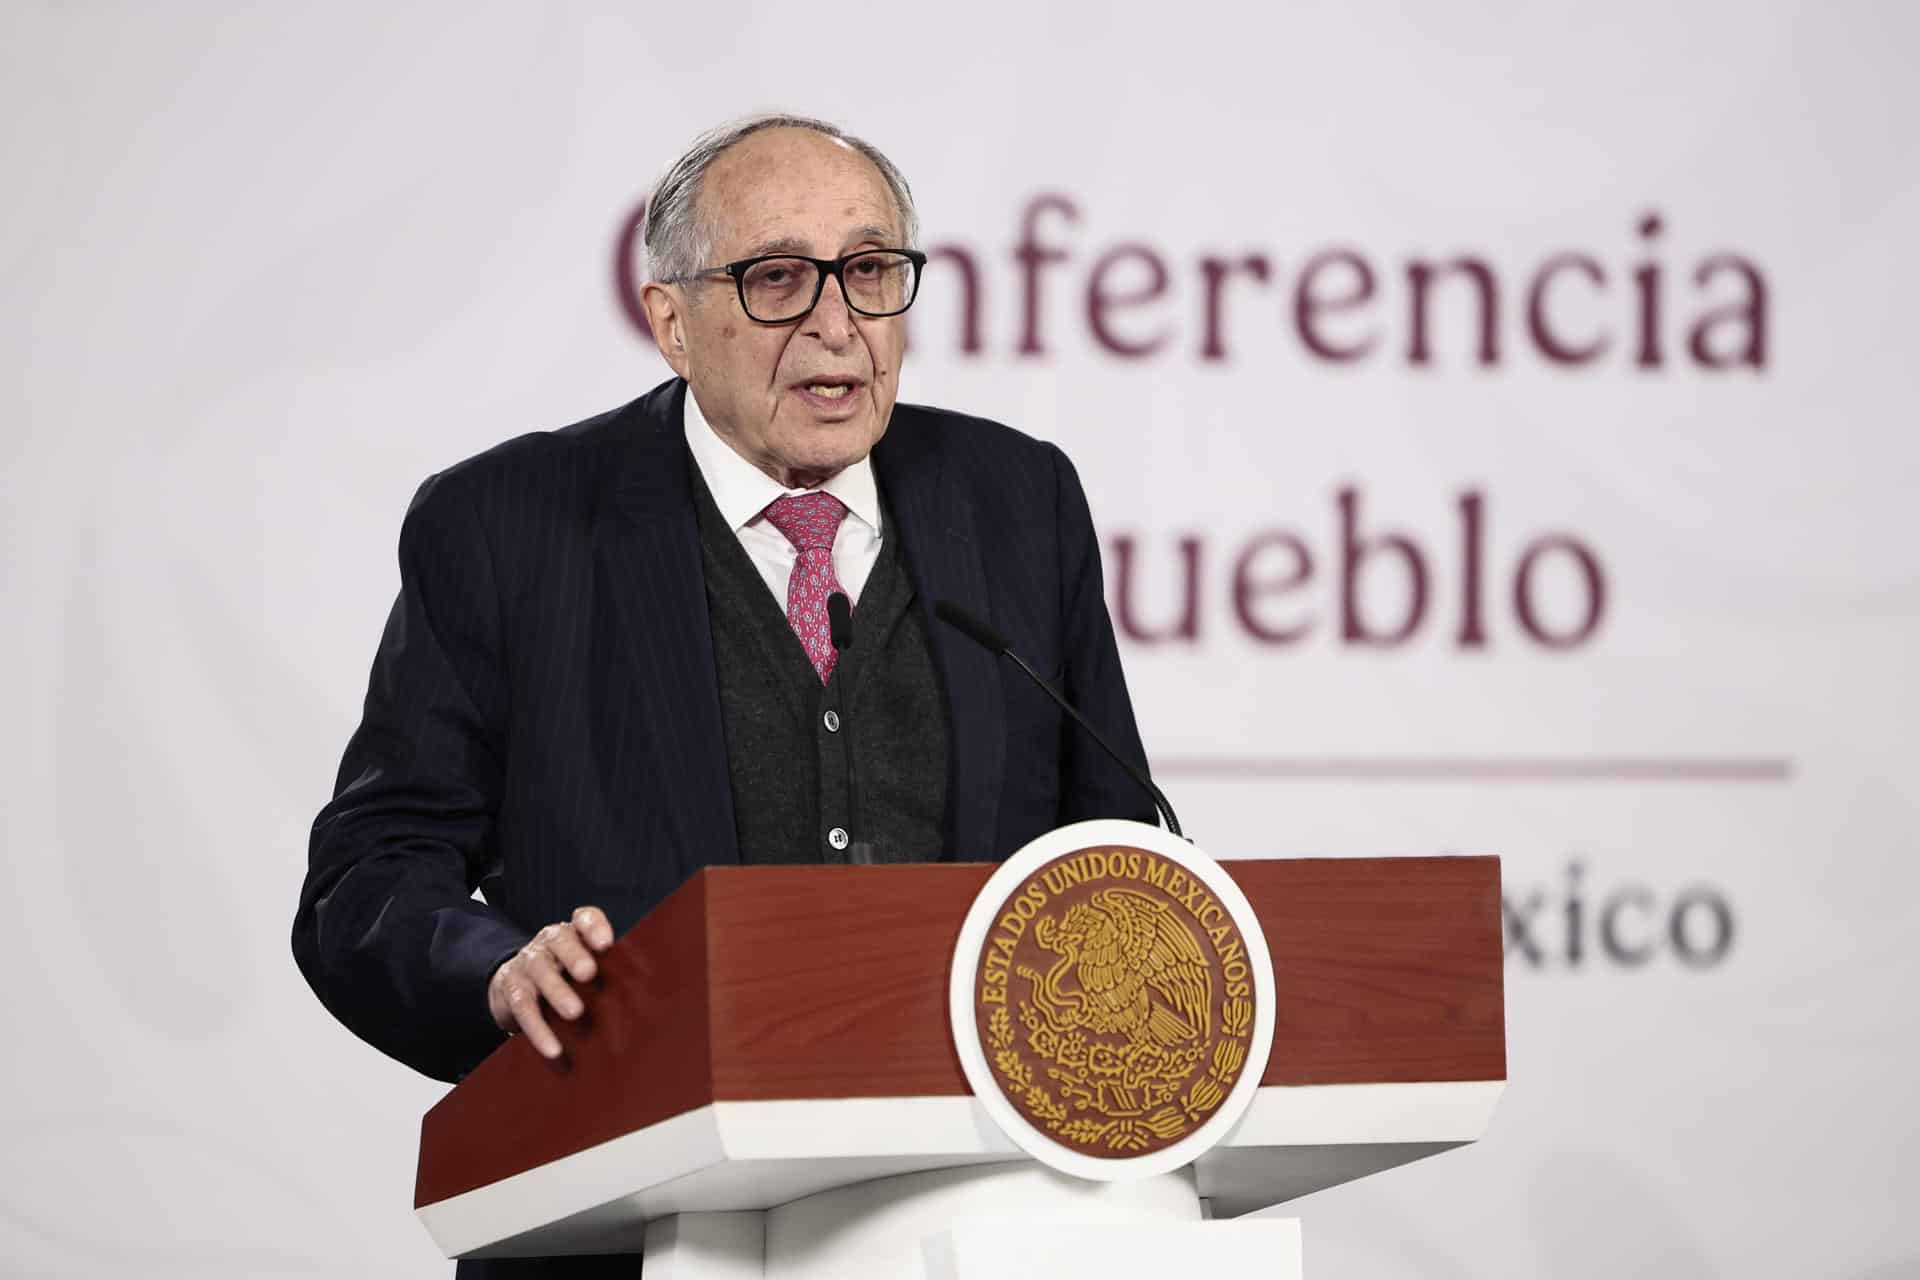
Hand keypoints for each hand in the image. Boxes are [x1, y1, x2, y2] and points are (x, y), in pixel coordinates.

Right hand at [487, 906, 614, 1059]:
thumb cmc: (563, 975)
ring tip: (575, 1012)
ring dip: (557, 991)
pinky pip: (523, 1008)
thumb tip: (652, 994)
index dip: (594, 927)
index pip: (583, 918)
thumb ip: (610, 970)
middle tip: (589, 973)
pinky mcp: (511, 990)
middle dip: (574, 955)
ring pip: (540, 972)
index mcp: (572, 932)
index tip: (607, 943)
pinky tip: (553, 1048)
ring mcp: (527, 964)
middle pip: (560, 941)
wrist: (512, 985)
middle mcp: (548, 943)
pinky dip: (538, 1030)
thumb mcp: (584, 965)